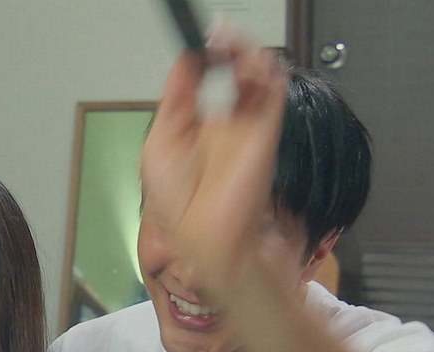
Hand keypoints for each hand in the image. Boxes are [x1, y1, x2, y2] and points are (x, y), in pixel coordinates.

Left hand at [140, 27, 288, 306]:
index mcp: (198, 123)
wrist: (207, 234)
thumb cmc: (178, 200)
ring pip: (259, 76)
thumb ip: (175, 100)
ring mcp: (249, 126)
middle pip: (237, 69)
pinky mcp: (267, 132)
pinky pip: (273, 93)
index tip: (204, 40)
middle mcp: (226, 121)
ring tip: (236, 49)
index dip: (207, 53)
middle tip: (223, 35)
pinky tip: (253, 64)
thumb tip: (185, 61)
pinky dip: (268, 74)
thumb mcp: (160, 143)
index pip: (208, 75)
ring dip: (249, 55)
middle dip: (232, 47)